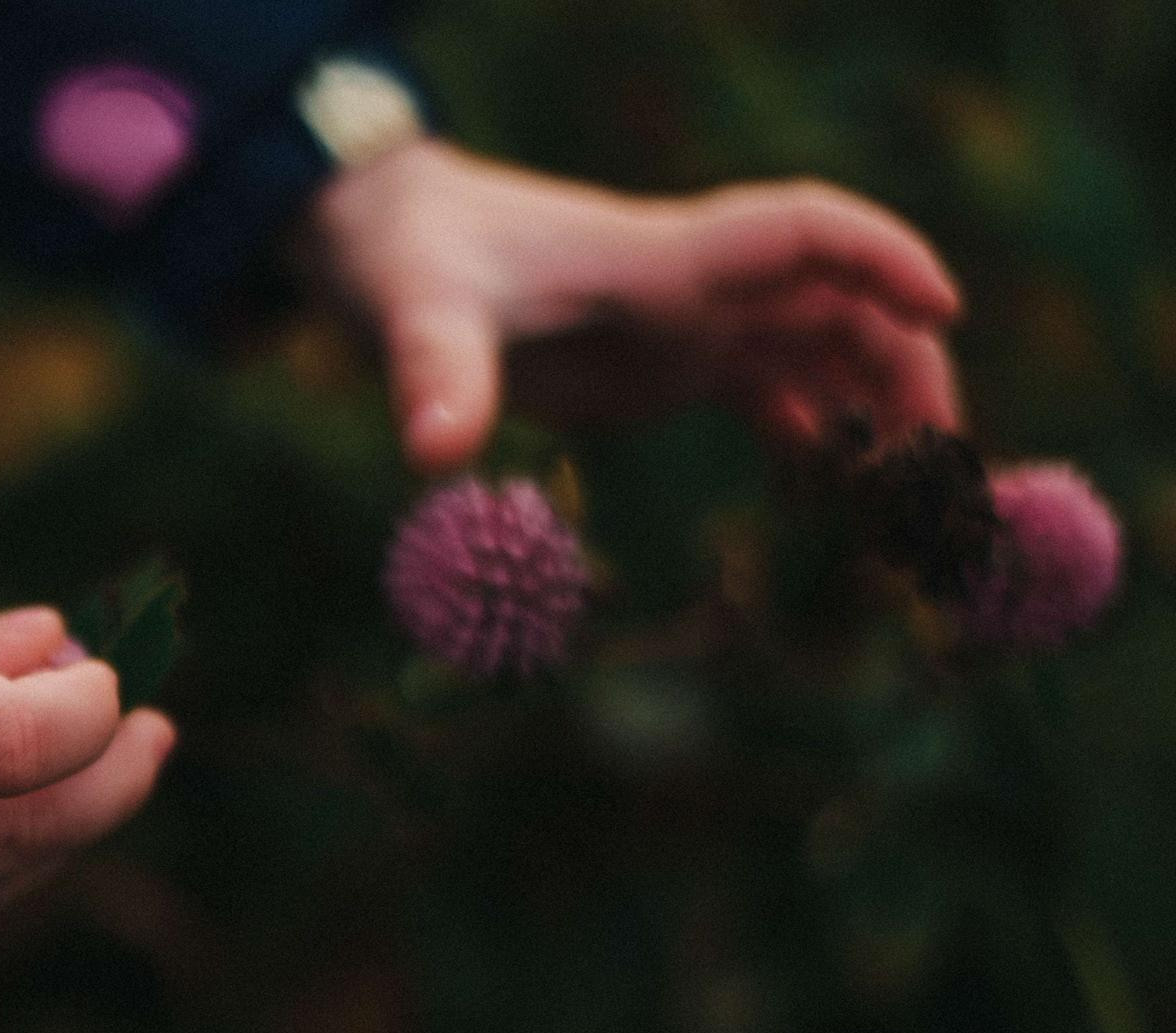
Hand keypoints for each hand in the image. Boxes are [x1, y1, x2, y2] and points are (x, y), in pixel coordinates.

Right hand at [0, 571, 174, 977]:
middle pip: (29, 831)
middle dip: (115, 779)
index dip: (92, 713)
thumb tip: (61, 643)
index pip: (14, 746)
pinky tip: (14, 816)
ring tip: (93, 760)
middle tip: (152, 731)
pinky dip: (2, 866)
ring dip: (68, 824)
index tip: (112, 674)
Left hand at [307, 139, 964, 470]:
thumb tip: (435, 453)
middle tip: (938, 466)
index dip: (882, 257)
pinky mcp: (662, 367)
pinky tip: (837, 493)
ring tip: (906, 497)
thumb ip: (436, 371)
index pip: (803, 232)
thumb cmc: (409, 257)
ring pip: (817, 352)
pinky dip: (812, 434)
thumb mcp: (415, 311)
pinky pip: (767, 391)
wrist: (390, 240)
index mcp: (663, 257)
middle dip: (903, 368)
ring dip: (872, 408)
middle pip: (840, 306)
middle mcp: (694, 287)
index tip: (944, 309)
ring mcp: (685, 326)